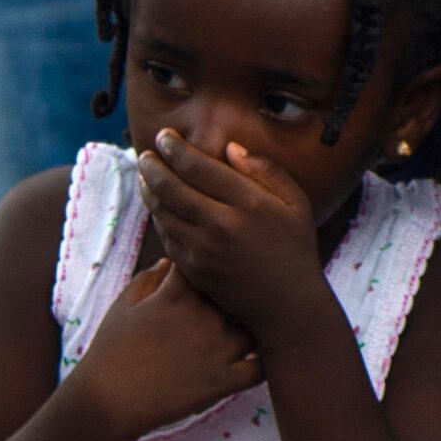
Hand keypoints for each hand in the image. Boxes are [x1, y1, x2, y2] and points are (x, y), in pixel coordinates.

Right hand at [69, 260, 260, 437]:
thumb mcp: (124, 306)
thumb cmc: (111, 350)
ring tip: (248, 330)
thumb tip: (171, 261)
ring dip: (252, 328)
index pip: (210, 266)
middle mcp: (203, 317)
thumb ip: (149, 279)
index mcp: (177, 294)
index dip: (214, 269)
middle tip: (235, 302)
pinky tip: (252, 359)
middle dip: (238, 296)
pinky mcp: (224, 381)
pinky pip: (260, 368)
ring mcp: (218, 350)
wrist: (108, 401)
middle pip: (238, 294)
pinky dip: (261, 363)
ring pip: (254, 328)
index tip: (213, 275)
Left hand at [133, 131, 332, 345]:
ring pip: (163, 212)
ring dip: (148, 189)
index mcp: (249, 203)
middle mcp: (222, 225)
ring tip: (145, 175)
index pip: (198, 167)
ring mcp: (204, 250)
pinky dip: (158, 216)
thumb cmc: (295, 247)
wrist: (288, 304)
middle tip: (145, 154)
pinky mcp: (193, 270)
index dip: (175, 148)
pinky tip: (158, 205)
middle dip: (152, 165)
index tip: (164, 136)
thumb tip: (230, 147)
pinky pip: (166, 236)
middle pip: (171, 187)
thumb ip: (265, 170)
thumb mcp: (295, 202)